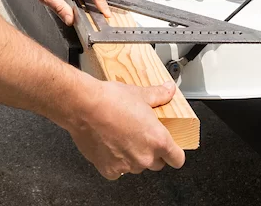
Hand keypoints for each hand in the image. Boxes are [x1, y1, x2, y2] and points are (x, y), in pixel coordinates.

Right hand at [63, 80, 185, 178]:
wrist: (84, 106)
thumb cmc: (111, 100)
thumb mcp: (140, 94)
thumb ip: (159, 95)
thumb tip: (169, 90)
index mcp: (158, 140)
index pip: (177, 159)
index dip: (174, 154)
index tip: (170, 150)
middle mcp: (145, 157)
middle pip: (157, 164)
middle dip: (151, 153)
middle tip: (140, 137)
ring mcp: (127, 166)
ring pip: (136, 167)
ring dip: (132, 157)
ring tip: (121, 138)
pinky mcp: (109, 169)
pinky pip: (117, 171)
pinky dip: (114, 162)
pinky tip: (109, 146)